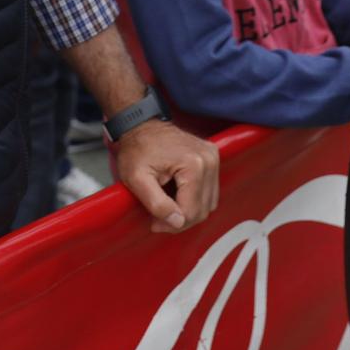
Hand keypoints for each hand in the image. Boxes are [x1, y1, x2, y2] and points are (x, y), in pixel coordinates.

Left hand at [112, 119, 220, 233]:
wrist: (141, 125)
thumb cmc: (136, 149)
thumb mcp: (136, 179)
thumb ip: (157, 203)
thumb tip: (177, 222)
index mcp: (194, 165)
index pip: (191, 212)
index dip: (171, 224)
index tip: (154, 223)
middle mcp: (209, 160)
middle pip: (202, 210)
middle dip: (180, 219)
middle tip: (158, 218)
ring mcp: (213, 158)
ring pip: (208, 204)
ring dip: (188, 211)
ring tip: (167, 205)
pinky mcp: (213, 158)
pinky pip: (209, 192)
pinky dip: (194, 200)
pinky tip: (177, 195)